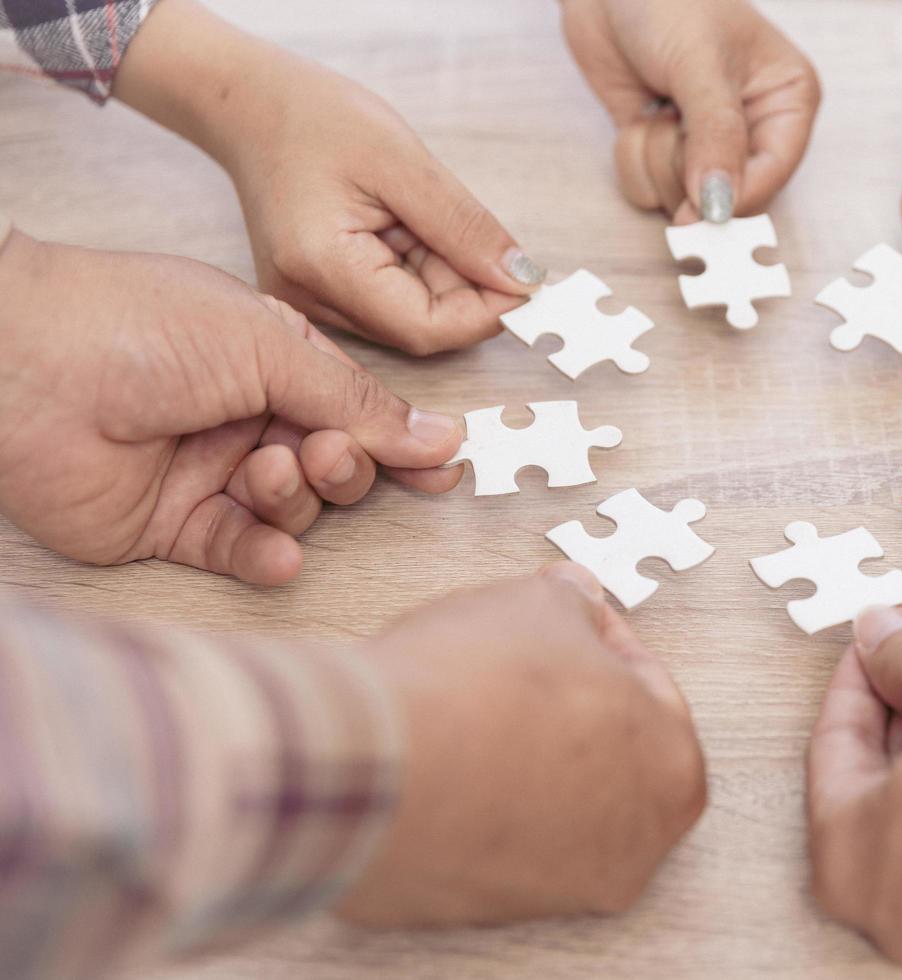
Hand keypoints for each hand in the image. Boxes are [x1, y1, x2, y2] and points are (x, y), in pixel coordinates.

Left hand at [0, 230, 462, 584]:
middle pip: (334, 464)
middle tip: (326, 452)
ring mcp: (206, 474)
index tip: (440, 467)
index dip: (398, 440)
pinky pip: (239, 551)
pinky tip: (278, 551)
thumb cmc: (139, 324)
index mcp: (271, 363)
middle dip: (344, 464)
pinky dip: (266, 554)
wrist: (19, 365)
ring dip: (296, 497)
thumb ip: (355, 398)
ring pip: (293, 508)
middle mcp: (243, 419)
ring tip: (267, 471)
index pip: (355, 409)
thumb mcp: (270, 344)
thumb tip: (437, 436)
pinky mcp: (169, 528)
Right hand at [114, 0, 540, 355]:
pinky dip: (419, 273)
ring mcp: (310, 303)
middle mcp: (309, 302)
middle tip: (483, 238)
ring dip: (443, 279)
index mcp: (322, 269)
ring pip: (408, 318)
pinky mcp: (319, 294)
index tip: (525, 281)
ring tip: (425, 217)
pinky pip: (389, 301)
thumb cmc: (315, 118)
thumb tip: (522, 280)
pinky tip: (408, 229)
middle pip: (419, 329)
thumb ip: (465, 227)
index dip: (485, 312)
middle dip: (467, 291)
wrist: (249, 105)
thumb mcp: (405, 163)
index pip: (426, 329)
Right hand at [338, 563, 705, 924]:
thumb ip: (574, 602)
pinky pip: (493, 840)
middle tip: (525, 661)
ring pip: (550, 803)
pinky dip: (477, 801)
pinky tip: (445, 756)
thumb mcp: (541, 603)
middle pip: (605, 754)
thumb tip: (573, 598)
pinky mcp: (484, 910)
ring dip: (521, 756)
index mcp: (672, 771)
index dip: (602, 642)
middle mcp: (631, 849)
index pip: (648, 690)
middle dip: (568, 704)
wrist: (371, 766)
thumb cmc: (475, 687)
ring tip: (474, 705)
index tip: (572, 623)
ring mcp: (559, 890)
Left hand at [562, 0, 819, 222]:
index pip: (774, 174)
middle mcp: (752, 129)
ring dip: (656, 154)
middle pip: (728, 199)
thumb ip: (715, 136)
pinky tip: (641, 113)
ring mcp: (705, 145)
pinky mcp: (664, 151)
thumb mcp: (701, 64)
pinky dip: (633, 155)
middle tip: (673, 123)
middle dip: (688, 167)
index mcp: (787, 101)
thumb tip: (720, 205)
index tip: (698, 214)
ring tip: (658, 103)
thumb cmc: (669, 1)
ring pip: (682, 198)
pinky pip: (648, 188)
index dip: (736, 199)